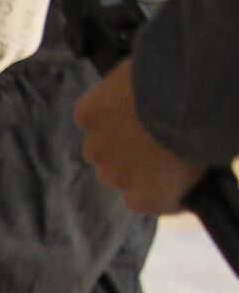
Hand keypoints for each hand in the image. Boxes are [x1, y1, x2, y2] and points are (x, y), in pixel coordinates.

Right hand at [75, 58, 207, 214]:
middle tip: (157, 136)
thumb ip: (186, 175)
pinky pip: (90, 114)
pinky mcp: (87, 115)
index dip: (159, 183)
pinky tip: (123, 95)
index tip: (175, 170)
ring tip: (138, 113)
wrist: (189, 92)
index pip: (144, 200)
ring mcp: (97, 145)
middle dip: (132, 158)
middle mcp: (113, 178)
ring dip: (113, 135)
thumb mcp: (204, 164)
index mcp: (145, 198)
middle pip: (116, 172)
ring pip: (99, 145)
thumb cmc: (204, 131)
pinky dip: (102, 107)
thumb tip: (183, 170)